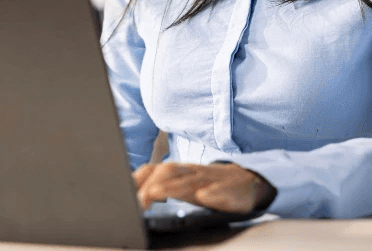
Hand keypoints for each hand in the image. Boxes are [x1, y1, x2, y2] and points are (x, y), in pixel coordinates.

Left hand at [133, 162, 276, 213]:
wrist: (248, 182)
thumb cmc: (209, 187)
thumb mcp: (184, 185)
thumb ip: (161, 186)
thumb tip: (132, 195)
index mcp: (180, 172)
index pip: (155, 169)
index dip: (139, 179)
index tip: (123, 194)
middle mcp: (193, 173)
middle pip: (170, 171)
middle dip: (152, 184)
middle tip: (137, 201)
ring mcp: (212, 180)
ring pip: (192, 179)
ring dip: (174, 187)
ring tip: (158, 194)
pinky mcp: (231, 190)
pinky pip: (221, 190)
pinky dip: (212, 193)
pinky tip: (204, 196)